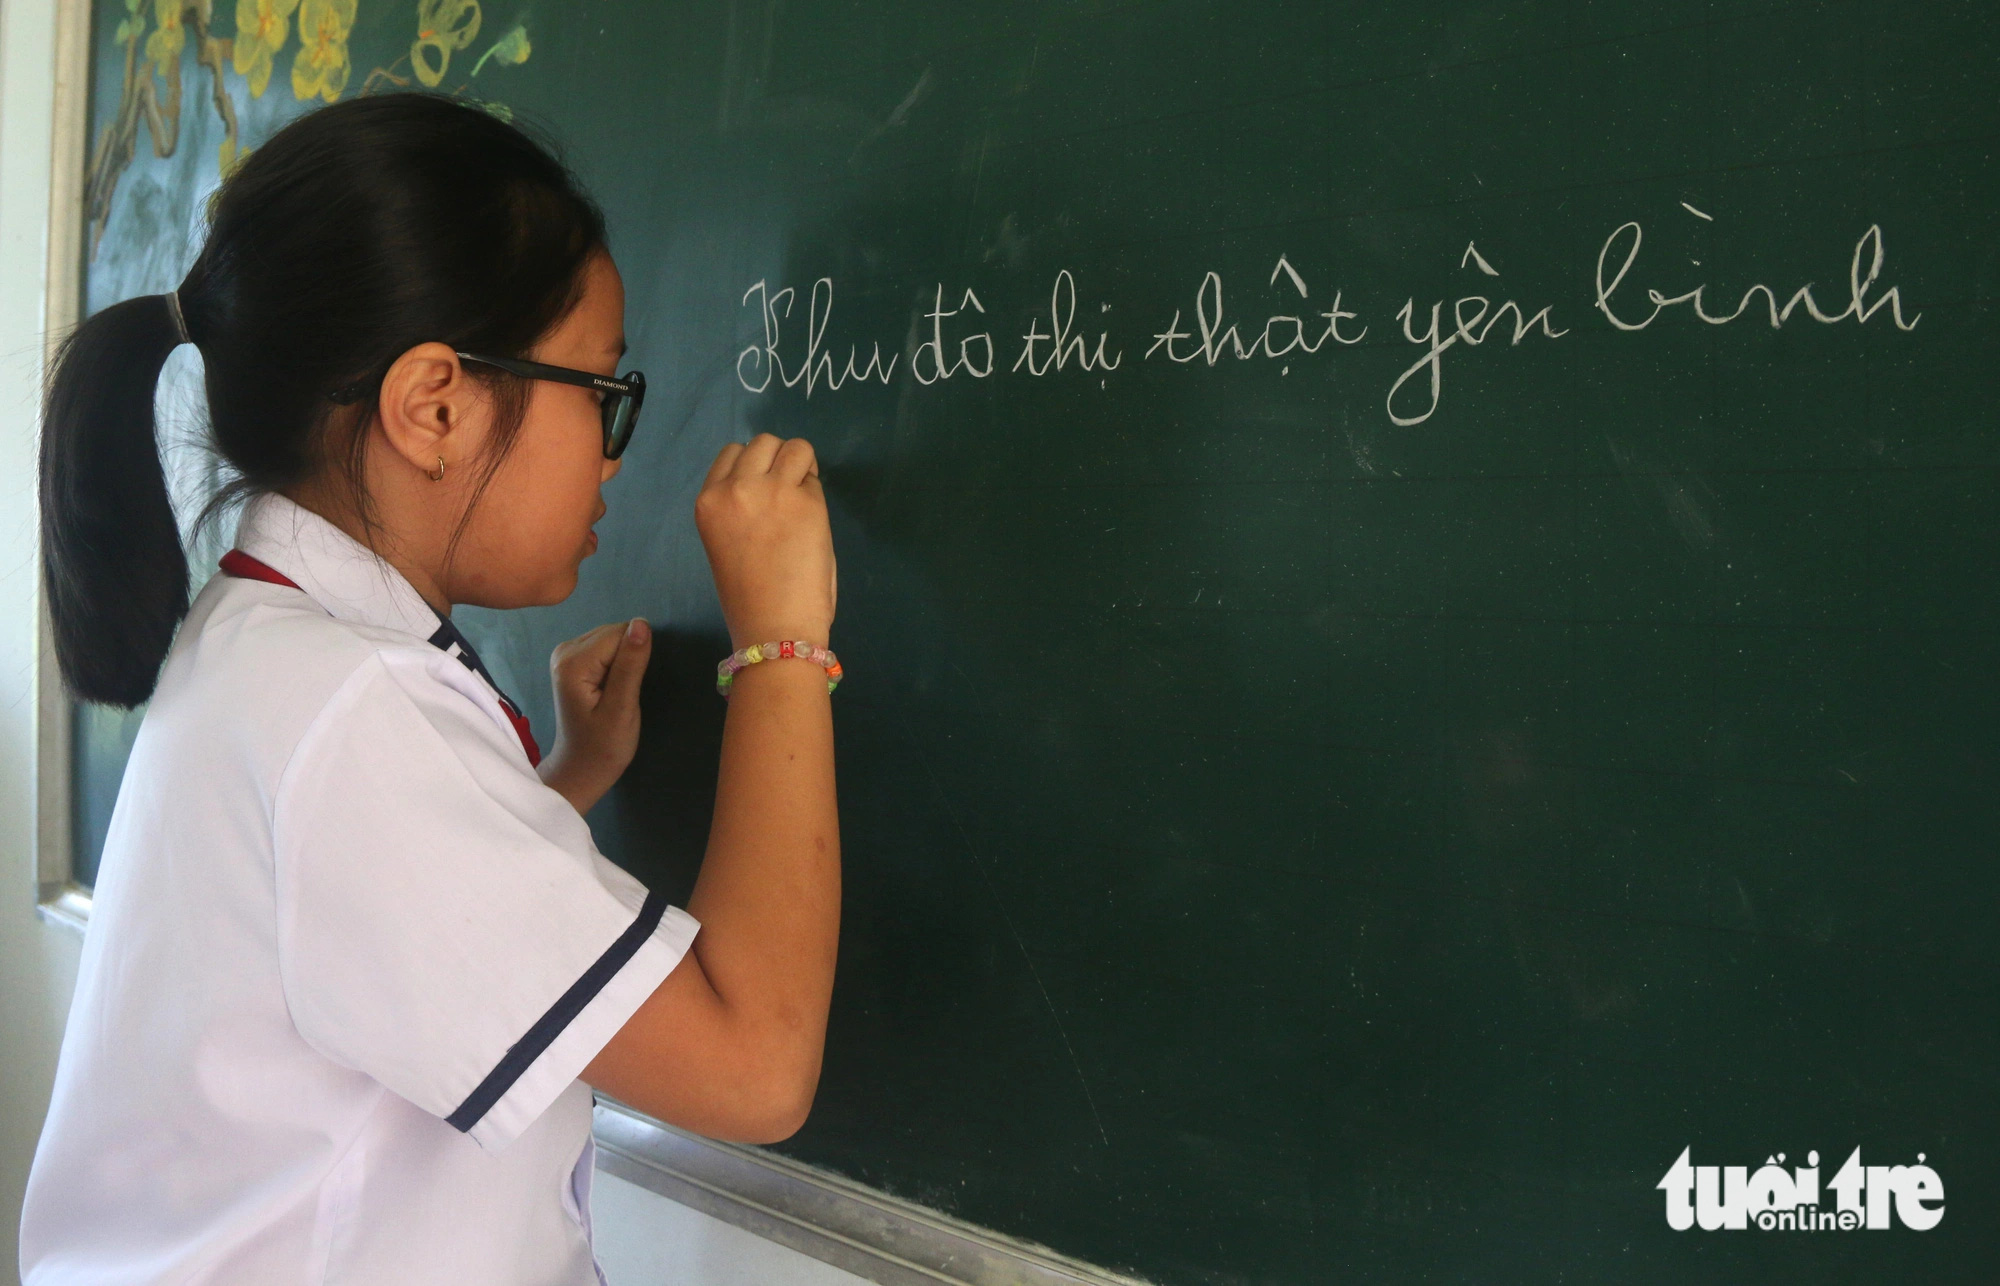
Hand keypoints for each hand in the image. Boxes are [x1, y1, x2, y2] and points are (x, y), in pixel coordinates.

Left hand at [537, 617, 652, 814]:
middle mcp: (564, 650)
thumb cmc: (603, 746)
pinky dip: (616, 664)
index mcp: (573, 662)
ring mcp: (565, 654)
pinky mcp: (572, 660)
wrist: (581, 768)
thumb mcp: (622, 709)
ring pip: (612, 639)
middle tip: (623, 694)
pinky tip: (611, 688)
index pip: (620, 634)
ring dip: (624, 663)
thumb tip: (642, 623)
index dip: (636, 659)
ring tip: (617, 693)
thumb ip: (631, 665)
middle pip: (614, 633)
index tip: (629, 690)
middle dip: (629, 659)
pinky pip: (606, 648)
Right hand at [695, 433, 837, 650]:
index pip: (731, 453)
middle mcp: (735, 488)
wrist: (773, 628)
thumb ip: (742, 507)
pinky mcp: (806, 501)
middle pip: (762, 441)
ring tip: (803, 502)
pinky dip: (817, 490)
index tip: (765, 491)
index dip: (755, 467)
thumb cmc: (750, 599)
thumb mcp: (727, 541)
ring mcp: (771, 490)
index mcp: (708, 502)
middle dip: (779, 460)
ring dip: (802, 466)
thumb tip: (772, 485)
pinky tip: (814, 520)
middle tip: (789, 496)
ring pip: (793, 446)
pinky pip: (815, 477)